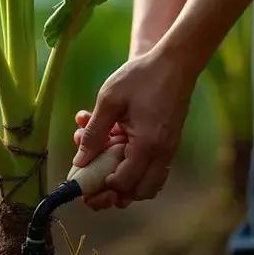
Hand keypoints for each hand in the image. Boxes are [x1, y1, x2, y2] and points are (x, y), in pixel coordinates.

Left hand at [72, 49, 198, 208]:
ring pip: (147, 183)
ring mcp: (168, 150)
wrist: (174, 62)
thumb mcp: (108, 101)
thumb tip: (80, 161)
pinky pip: (151, 167)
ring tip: (100, 159)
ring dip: (123, 178)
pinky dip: (132, 163)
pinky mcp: (168, 143)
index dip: (101, 186)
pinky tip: (112, 142)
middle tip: (91, 182)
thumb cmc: (140, 77)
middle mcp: (162, 153)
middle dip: (113, 192)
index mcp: (147, 144)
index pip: (123, 183)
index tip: (83, 180)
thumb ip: (93, 133)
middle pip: (139, 192)